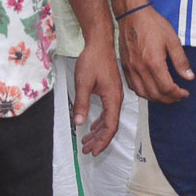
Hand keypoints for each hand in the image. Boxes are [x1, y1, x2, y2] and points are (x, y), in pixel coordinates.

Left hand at [70, 33, 123, 155]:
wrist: (100, 44)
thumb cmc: (92, 60)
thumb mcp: (83, 82)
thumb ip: (82, 103)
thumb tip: (79, 123)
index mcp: (113, 98)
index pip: (110, 126)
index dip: (102, 141)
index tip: (94, 151)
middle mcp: (116, 99)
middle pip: (110, 126)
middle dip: (98, 140)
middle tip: (86, 150)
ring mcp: (114, 95)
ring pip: (108, 120)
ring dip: (97, 132)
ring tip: (86, 142)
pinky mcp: (110, 91)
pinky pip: (107, 112)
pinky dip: (99, 122)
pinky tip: (92, 126)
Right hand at [118, 6, 191, 103]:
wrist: (132, 14)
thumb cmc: (152, 24)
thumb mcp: (172, 40)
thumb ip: (181, 61)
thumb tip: (189, 77)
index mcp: (153, 62)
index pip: (166, 88)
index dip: (178, 94)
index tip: (185, 92)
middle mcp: (140, 69)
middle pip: (155, 94)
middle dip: (169, 99)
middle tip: (178, 96)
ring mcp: (131, 69)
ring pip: (143, 94)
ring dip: (156, 99)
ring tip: (167, 95)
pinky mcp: (125, 67)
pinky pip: (133, 87)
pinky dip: (144, 93)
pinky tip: (151, 89)